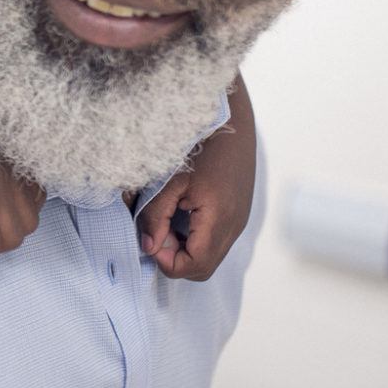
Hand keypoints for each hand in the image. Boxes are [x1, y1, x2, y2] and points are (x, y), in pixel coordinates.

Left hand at [135, 128, 255, 280]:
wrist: (231, 121)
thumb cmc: (199, 145)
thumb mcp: (169, 181)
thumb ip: (155, 216)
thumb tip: (148, 247)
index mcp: (219, 219)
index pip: (195, 265)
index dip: (168, 261)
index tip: (150, 240)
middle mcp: (234, 226)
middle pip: (203, 267)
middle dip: (175, 258)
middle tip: (157, 232)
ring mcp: (239, 221)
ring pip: (210, 255)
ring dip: (185, 248)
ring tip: (168, 220)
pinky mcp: (237, 214)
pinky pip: (216, 240)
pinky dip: (196, 238)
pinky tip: (181, 213)